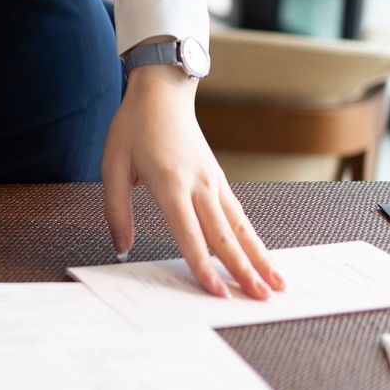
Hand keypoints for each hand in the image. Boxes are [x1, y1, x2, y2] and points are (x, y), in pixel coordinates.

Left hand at [101, 60, 283, 298]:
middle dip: (243, 270)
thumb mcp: (112, 165)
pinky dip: (253, 237)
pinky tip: (264, 255)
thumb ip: (116, 209)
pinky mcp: (219, 178)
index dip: (203, 265)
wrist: (162, 92)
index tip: (217, 291)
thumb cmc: (134, 127)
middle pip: (224, 235)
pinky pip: (239, 213)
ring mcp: (213, 181)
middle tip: (261, 298)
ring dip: (259, 256)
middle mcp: (198, 185)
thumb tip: (120, 247)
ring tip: (277, 283)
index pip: (189, 234)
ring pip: (240, 226)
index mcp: (170, 184)